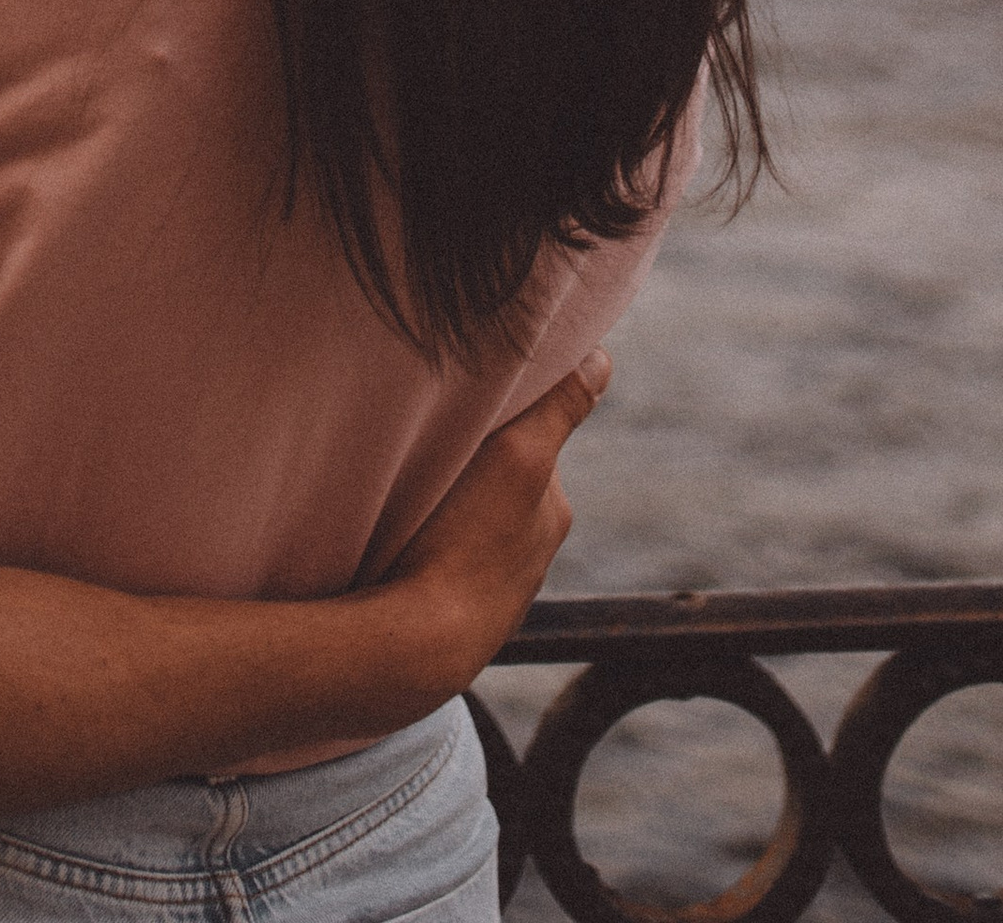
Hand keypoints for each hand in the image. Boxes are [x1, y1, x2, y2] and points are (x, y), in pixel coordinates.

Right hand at [374, 353, 609, 690]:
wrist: (419, 646)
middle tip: (426, 443)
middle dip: (472, 464)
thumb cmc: (467, 544)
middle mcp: (533, 553)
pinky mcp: (455, 617)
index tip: (463, 404)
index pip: (529, 443)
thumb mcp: (518, 457)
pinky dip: (431, 548)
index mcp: (552, 511)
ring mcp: (494, 591)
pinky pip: (445, 564)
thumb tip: (601, 357)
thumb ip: (559, 407)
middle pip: (499, 484)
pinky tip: (401, 544)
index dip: (498, 419)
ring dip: (448, 508)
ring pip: (470, 524)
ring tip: (407, 496)